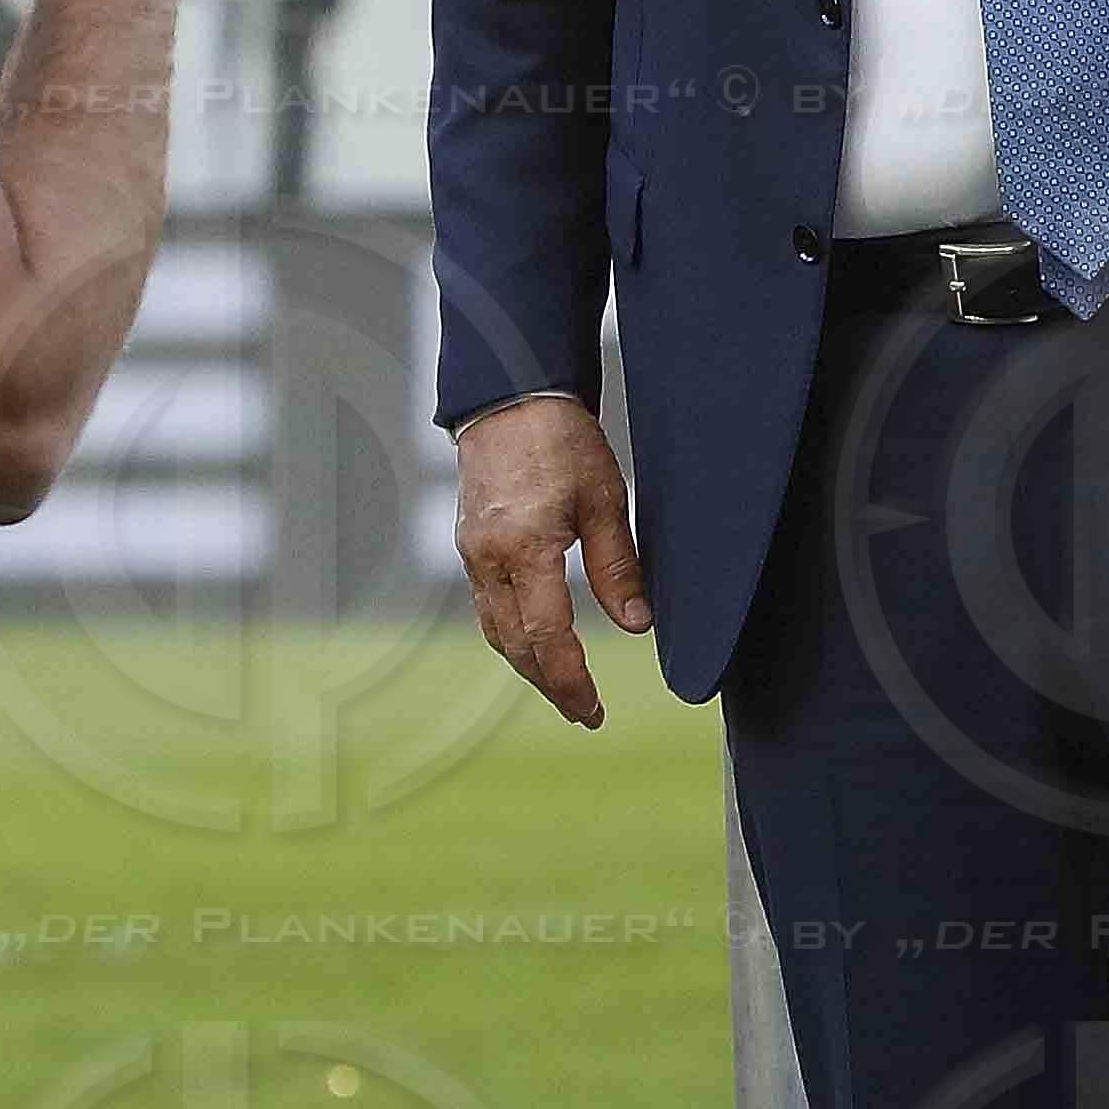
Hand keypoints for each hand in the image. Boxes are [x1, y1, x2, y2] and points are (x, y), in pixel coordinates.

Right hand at [454, 394, 646, 723]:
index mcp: (525, 549)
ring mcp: (473, 554)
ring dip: (529, 665)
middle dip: (550, 685)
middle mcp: (489, 559)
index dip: (571, 681)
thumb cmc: (562, 441)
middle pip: (515, 646)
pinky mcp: (471, 545)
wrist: (511, 396)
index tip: (594, 710)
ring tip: (564, 688)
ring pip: (497, 630)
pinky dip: (513, 635)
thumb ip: (618, 567)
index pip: (547, 638)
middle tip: (585, 712)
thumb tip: (637, 624)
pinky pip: (489, 607)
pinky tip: (537, 643)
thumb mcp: (606, 500)